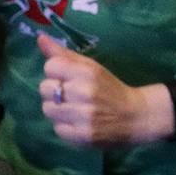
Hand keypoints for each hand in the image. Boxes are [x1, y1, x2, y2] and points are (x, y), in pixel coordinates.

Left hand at [36, 36, 172, 145]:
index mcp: (87, 72)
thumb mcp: (91, 67)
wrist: (135, 117)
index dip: (57, 72)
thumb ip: (64, 54)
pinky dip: (65, 126)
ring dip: (57, 109)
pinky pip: (56, 128)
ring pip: (47, 109)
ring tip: (74, 109)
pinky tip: (78, 122)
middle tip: (71, 95)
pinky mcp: (81, 136)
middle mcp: (83, 92)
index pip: (50, 66)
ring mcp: (82, 116)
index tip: (68, 78)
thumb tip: (40, 38)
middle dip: (55, 91)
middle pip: (44, 88)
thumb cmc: (110, 88)